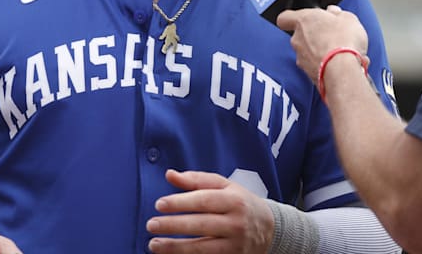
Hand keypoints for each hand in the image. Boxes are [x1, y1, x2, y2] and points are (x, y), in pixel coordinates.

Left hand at [147, 169, 273, 253]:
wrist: (270, 228)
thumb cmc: (241, 202)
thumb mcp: (224, 186)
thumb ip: (196, 180)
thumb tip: (170, 174)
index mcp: (234, 200)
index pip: (204, 200)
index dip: (180, 202)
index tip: (159, 204)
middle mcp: (236, 222)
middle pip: (201, 224)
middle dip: (174, 226)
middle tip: (151, 224)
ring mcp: (236, 244)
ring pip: (203, 248)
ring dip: (175, 248)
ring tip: (154, 244)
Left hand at [276, 5, 368, 83]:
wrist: (343, 70)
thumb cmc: (343, 42)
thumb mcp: (347, 18)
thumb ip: (337, 13)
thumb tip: (334, 12)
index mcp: (303, 20)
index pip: (284, 17)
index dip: (291, 18)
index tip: (302, 18)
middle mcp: (297, 39)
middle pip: (299, 34)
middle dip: (312, 35)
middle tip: (329, 34)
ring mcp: (301, 58)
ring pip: (305, 51)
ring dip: (317, 51)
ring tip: (335, 50)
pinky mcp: (307, 73)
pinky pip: (312, 65)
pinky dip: (321, 64)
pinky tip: (335, 63)